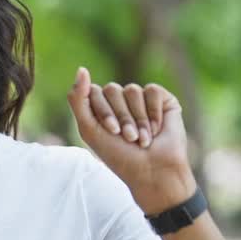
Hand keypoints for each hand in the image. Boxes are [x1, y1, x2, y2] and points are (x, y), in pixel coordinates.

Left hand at [66, 66, 196, 213]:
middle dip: (120, 116)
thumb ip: (78, 99)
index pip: (92, 91)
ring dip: (137, 119)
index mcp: (99, 108)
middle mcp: (119, 101)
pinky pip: (152, 90)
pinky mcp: (162, 99)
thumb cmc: (118, 155)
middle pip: (112, 89)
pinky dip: (153, 112)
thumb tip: (81, 69)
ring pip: (132, 90)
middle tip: (128, 137)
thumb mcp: (89, 129)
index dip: (103, 111)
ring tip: (142, 138)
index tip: (111, 132)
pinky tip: (157, 129)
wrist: (153, 171)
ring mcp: (140, 99)